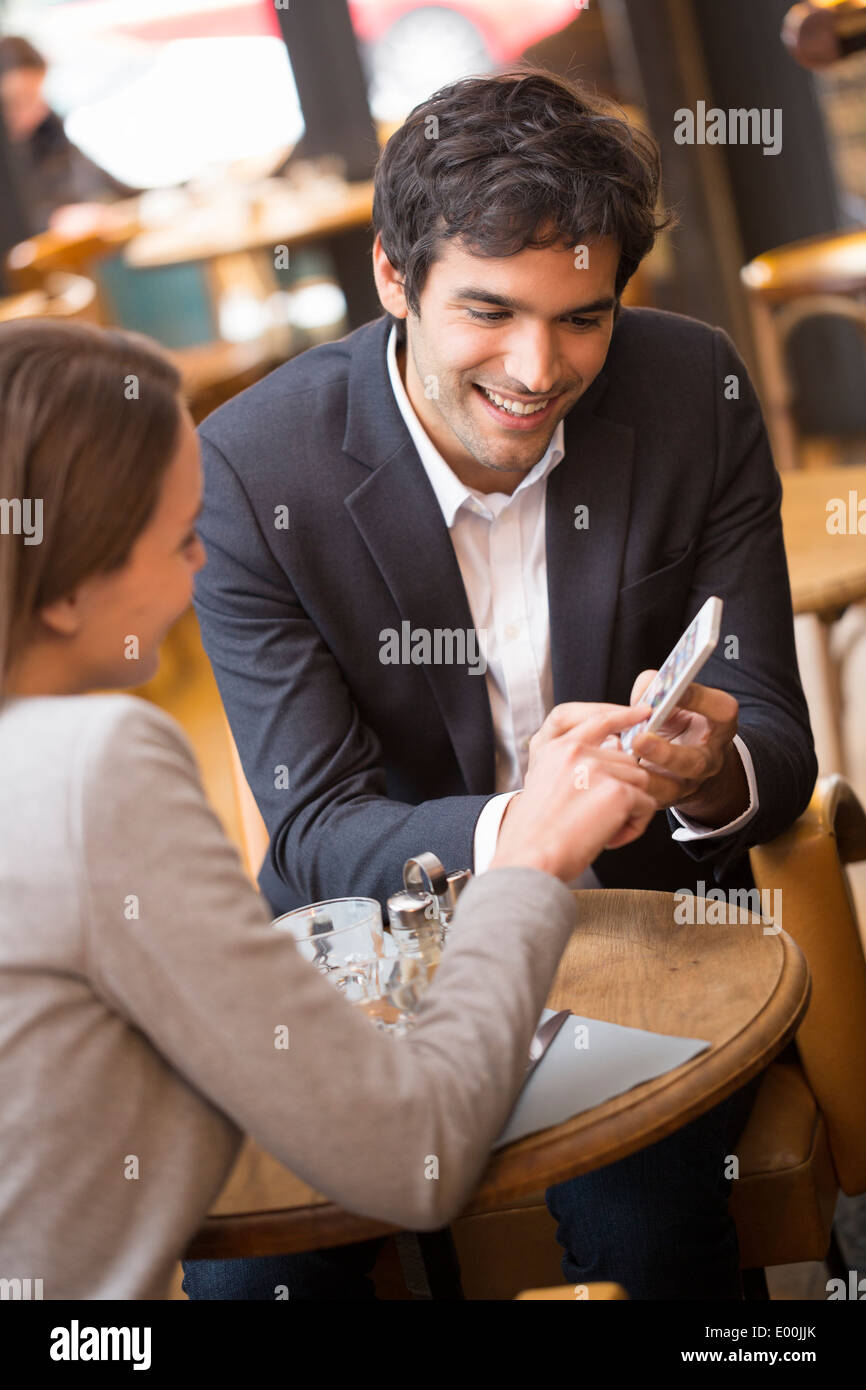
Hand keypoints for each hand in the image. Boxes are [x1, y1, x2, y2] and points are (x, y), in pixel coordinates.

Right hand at [491, 704, 656, 881]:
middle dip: (622, 790)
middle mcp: (576, 752)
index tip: (642, 712)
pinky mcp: (616, 793)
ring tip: (603, 829)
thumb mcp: (544, 783)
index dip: (623, 715)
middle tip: (599, 818)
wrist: (530, 859)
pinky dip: (634, 827)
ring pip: (640, 782)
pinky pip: (646, 806)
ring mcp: (597, 770)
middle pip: (627, 760)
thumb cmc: (535, 833)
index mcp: (556, 747)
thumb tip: (615, 750)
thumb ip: (574, 764)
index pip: (597, 719)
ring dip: (630, 809)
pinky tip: (610, 838)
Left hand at [626, 671, 747, 827]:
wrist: (686, 760)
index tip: (673, 688)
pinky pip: (643, 798)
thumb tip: (641, 694)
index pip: (721, 710)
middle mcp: (709, 759)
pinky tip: (607, 771)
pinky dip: (623, 785)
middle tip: (640, 740)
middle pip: (694, 762)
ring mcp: (688, 784)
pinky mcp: (664, 799)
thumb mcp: (678, 700)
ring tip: (619, 761)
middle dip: (666, 753)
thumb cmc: (678, 719)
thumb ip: (660, 689)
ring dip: (640, 777)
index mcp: (719, 726)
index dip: (697, 699)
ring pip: (667, 790)